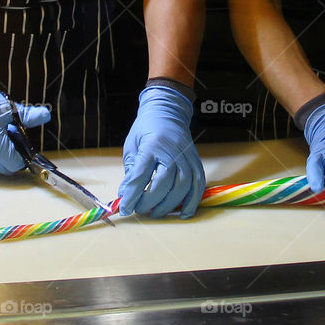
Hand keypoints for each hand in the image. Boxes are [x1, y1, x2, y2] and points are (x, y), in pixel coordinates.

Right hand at [0, 68, 51, 172]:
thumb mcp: (7, 108)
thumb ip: (28, 115)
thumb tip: (46, 115)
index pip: (16, 164)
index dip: (24, 155)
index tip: (25, 143)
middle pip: (7, 167)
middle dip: (15, 156)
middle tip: (15, 137)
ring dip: (3, 155)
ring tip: (3, 134)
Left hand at [119, 86, 204, 218]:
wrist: (167, 112)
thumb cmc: (145, 130)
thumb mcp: (132, 147)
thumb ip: (131, 172)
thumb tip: (127, 196)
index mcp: (151, 146)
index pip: (140, 176)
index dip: (132, 195)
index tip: (126, 208)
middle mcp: (171, 151)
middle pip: (163, 184)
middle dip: (150, 202)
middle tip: (140, 210)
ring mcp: (186, 156)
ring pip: (182, 187)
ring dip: (169, 205)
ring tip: (156, 212)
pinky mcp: (196, 161)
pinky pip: (198, 184)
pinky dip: (192, 201)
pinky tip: (183, 212)